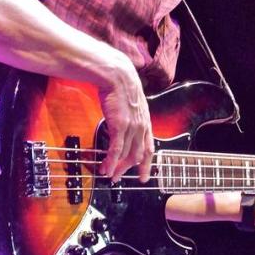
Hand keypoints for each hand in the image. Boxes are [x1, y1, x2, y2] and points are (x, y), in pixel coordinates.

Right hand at [97, 61, 153, 183]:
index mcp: (145, 122)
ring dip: (117, 168)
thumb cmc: (122, 86)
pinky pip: (116, 150)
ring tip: (110, 175)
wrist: (117, 76)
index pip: (149, 148)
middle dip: (128, 169)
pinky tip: (105, 168)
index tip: (143, 175)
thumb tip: (124, 122)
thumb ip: (131, 116)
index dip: (146, 163)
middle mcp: (141, 127)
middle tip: (120, 178)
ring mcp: (132, 128)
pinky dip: (111, 161)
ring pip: (126, 155)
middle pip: (138, 155)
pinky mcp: (120, 127)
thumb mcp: (132, 104)